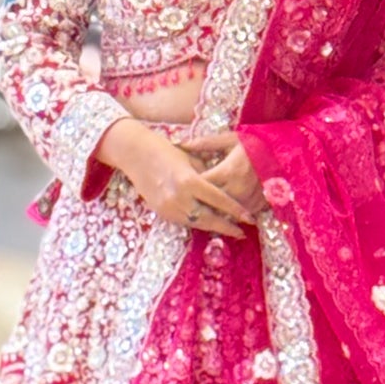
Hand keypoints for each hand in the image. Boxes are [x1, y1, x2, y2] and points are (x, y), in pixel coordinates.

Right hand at [98, 120, 250, 236]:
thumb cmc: (167, 151)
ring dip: (213, 227)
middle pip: (209, 218)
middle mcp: (178, 197)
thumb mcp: (192, 159)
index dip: (235, 211)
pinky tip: (209, 223)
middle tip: (242, 232)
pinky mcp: (161, 212)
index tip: (249, 218)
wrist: (136, 154)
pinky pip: (184, 222)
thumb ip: (208, 176)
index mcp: (189, 181)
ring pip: (197, 223)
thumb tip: (225, 190)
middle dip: (227, 226)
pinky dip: (198, 223)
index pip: (218, 200)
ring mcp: (168, 207)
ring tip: (229, 229)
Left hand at [185, 132, 265, 217]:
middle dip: (199, 201)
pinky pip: (239, 216)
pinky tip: (225, 211)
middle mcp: (237, 189)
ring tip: (204, 207)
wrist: (283, 152)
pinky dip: (231, 215)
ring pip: (224, 213)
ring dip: (215, 211)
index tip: (182, 183)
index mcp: (227, 171)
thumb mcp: (229, 139)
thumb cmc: (253, 143)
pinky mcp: (258, 206)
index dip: (190, 186)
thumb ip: (204, 143)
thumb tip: (180, 144)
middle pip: (210, 203)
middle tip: (189, 199)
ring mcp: (248, 200)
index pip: (201, 185)